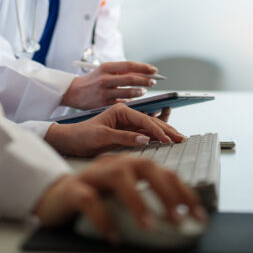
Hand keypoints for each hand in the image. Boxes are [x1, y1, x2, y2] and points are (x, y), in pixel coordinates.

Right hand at [32, 155, 204, 239]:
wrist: (53, 197)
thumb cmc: (94, 198)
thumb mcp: (123, 198)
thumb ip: (145, 201)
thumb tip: (179, 220)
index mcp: (129, 165)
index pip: (163, 172)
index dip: (183, 191)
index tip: (198, 214)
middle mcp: (113, 164)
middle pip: (145, 167)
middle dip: (166, 192)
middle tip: (180, 218)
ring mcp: (93, 175)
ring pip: (119, 178)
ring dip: (138, 201)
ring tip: (149, 226)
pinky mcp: (74, 190)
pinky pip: (90, 200)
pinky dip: (103, 218)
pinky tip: (114, 236)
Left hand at [43, 102, 183, 156]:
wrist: (72, 141)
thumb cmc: (83, 135)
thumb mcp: (103, 136)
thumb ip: (124, 137)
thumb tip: (145, 139)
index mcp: (121, 110)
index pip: (144, 120)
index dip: (157, 130)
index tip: (167, 139)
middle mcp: (126, 115)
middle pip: (151, 121)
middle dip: (166, 130)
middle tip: (180, 138)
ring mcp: (127, 124)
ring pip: (150, 128)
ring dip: (164, 133)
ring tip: (178, 138)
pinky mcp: (126, 133)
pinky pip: (144, 134)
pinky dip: (156, 137)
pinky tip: (166, 138)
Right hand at [61, 61, 158, 109]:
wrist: (74, 92)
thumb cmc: (93, 80)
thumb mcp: (104, 71)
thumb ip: (121, 72)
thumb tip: (142, 72)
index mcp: (106, 67)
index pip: (129, 65)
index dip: (144, 67)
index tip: (154, 70)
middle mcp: (105, 79)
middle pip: (131, 79)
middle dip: (145, 80)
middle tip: (153, 81)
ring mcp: (104, 92)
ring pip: (128, 93)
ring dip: (139, 92)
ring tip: (144, 91)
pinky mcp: (104, 104)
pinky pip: (122, 103)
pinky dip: (130, 101)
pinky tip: (134, 99)